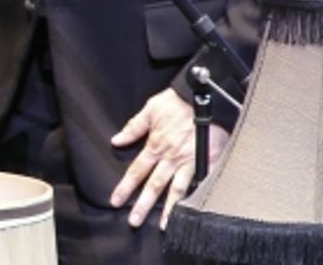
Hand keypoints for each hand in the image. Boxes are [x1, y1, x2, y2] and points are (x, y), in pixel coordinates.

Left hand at [109, 87, 227, 229]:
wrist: (206, 95)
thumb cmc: (178, 100)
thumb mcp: (151, 108)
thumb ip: (134, 126)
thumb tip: (116, 140)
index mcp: (156, 144)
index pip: (137, 170)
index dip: (125, 186)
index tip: (116, 201)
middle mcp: (171, 157)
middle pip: (154, 185)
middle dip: (143, 205)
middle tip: (134, 221)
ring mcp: (190, 161)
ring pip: (177, 190)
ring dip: (169, 209)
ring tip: (164, 226)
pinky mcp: (207, 162)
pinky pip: (199, 184)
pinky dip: (195, 199)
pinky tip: (191, 212)